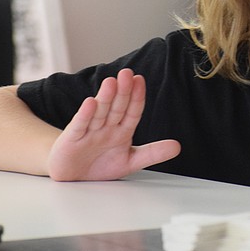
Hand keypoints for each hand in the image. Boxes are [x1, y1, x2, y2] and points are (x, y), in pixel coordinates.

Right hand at [47, 69, 179, 180]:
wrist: (73, 177)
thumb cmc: (101, 165)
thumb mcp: (130, 161)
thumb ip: (152, 153)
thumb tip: (177, 147)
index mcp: (121, 130)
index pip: (132, 111)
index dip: (137, 97)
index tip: (140, 80)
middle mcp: (106, 127)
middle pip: (116, 107)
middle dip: (123, 91)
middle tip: (127, 73)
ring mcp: (89, 132)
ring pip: (99, 113)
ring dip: (105, 98)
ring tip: (111, 82)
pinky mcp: (72, 140)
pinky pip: (80, 126)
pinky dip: (85, 115)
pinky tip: (90, 103)